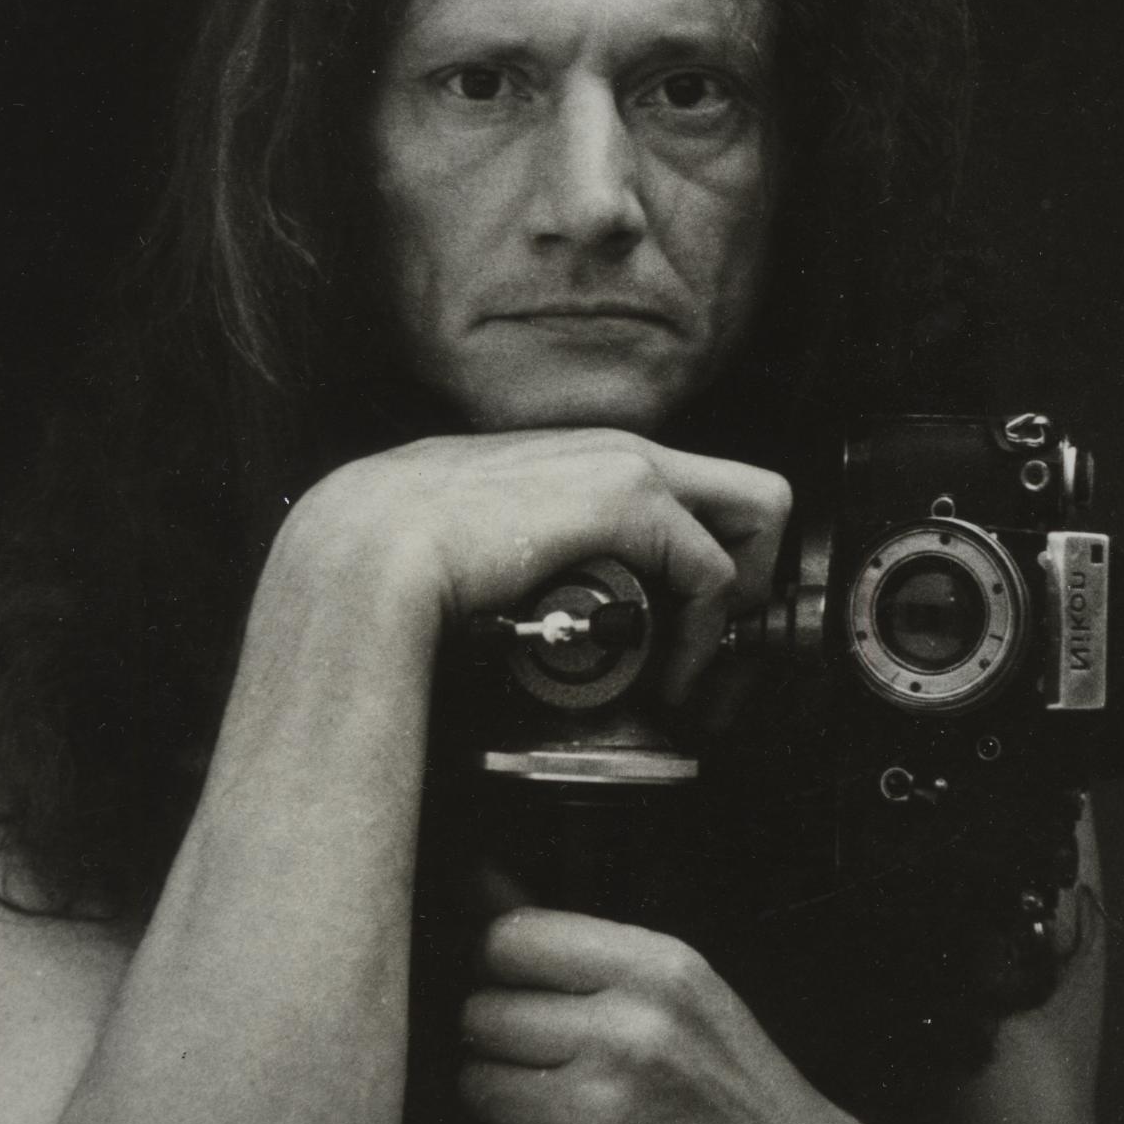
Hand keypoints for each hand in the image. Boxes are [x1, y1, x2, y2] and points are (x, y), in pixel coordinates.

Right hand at [275, 430, 791, 699]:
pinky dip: (704, 631)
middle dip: (758, 575)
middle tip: (715, 650)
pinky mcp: (626, 497)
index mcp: (577, 462)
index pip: (687, 495)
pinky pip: (713, 570)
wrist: (365, 553)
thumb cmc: (398, 559)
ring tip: (696, 667)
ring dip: (740, 603)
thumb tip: (523, 617)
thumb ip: (520, 564)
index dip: (708, 566)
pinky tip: (665, 675)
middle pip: (750, 490)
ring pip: (758, 513)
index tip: (683, 640)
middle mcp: (614, 448)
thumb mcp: (477, 552)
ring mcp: (625, 462)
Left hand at [458, 885, 893, 1123]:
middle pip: (483, 1015)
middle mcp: (629, 1031)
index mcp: (656, 970)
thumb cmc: (737, 1087)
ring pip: (478, 1086)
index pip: (511, 941)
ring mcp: (607, 1108)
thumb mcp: (685, 990)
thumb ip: (586, 946)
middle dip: (497, 1039)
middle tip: (537, 1055)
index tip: (512, 983)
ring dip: (501, 1099)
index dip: (497, 964)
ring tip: (552, 1104)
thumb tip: (482, 885)